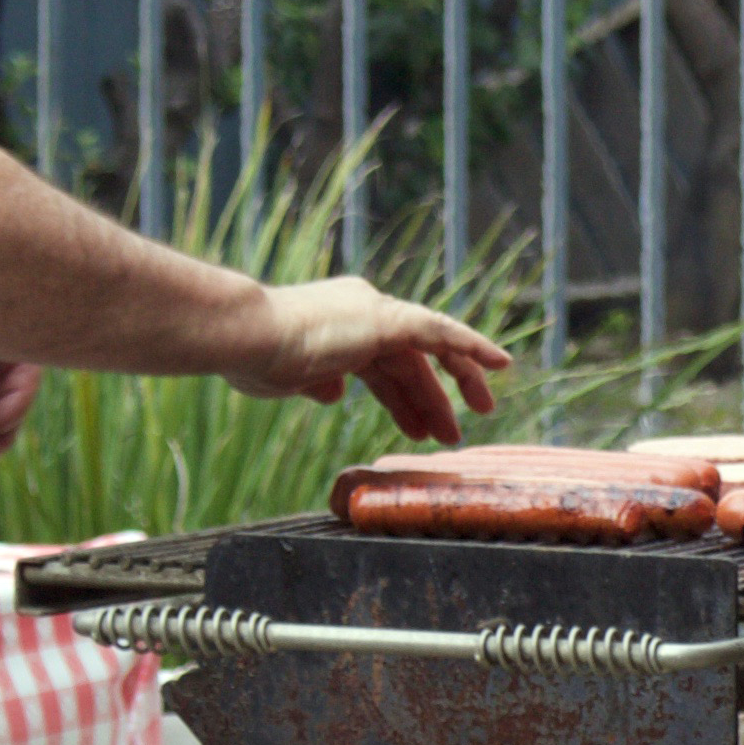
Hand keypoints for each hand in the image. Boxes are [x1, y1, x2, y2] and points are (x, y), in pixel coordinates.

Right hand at [238, 278, 512, 447]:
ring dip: (455, 384)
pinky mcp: (385, 318)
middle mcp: (361, 312)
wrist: (244, 337)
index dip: (404, 397)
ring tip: (468, 425)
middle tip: (451, 432)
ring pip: (431, 348)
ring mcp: (374, 312)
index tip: (419, 425)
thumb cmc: (252, 356)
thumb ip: (316, 382)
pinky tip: (500, 364)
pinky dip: (471, 346)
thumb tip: (335, 392)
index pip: (383, 365)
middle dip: (430, 398)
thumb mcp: (289, 376)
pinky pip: (441, 332)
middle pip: (410, 360)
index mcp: (339, 327)